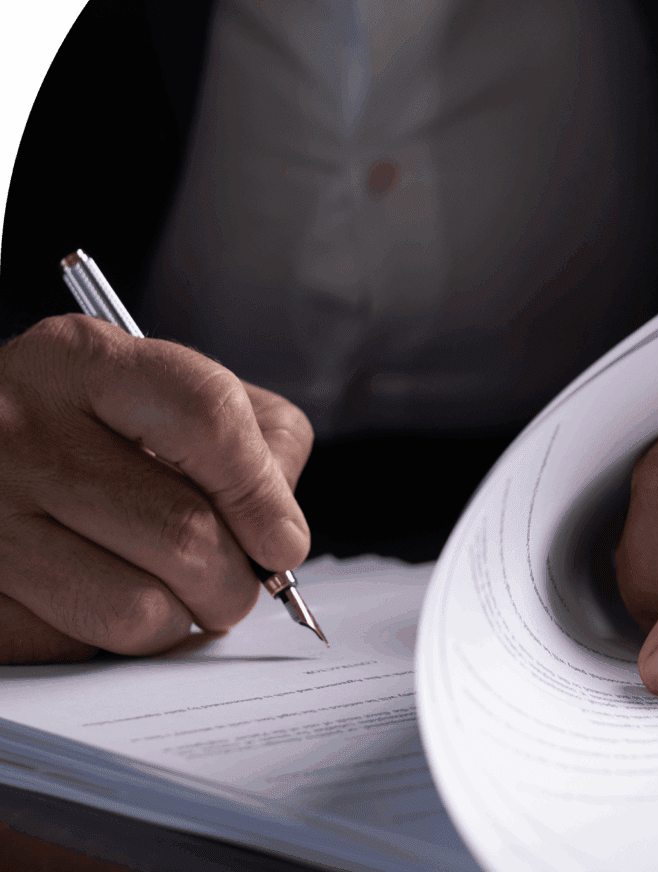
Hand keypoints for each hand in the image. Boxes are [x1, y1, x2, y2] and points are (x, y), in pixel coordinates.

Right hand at [0, 315, 314, 662]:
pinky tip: (105, 597)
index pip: (208, 416)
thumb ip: (249, 437)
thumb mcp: (159, 389)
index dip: (261, 492)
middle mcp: (20, 427)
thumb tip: (279, 534)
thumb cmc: (82, 422)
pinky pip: (75, 647)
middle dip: (236, 579)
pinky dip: (112, 641)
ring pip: (135, 609)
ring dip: (182, 619)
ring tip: (177, 593)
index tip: (283, 540)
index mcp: (82, 359)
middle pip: (182, 531)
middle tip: (237, 582)